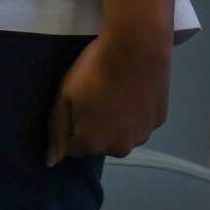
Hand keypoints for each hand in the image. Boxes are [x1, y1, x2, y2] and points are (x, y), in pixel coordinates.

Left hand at [45, 29, 172, 164]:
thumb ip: (57, 131)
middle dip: (94, 126)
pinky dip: (135, 113)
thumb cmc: (94, 70)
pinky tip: (133, 90)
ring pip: (121, 134)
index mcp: (92, 143)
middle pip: (99, 143)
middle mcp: (119, 148)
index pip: (72, 146)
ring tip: (116, 91)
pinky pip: (140, 123)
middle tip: (96, 95)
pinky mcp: (159, 122)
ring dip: (116, 122)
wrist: (137, 48)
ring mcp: (142, 136)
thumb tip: (51, 162)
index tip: (76, 102)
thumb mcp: (65, 96)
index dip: (71, 124)